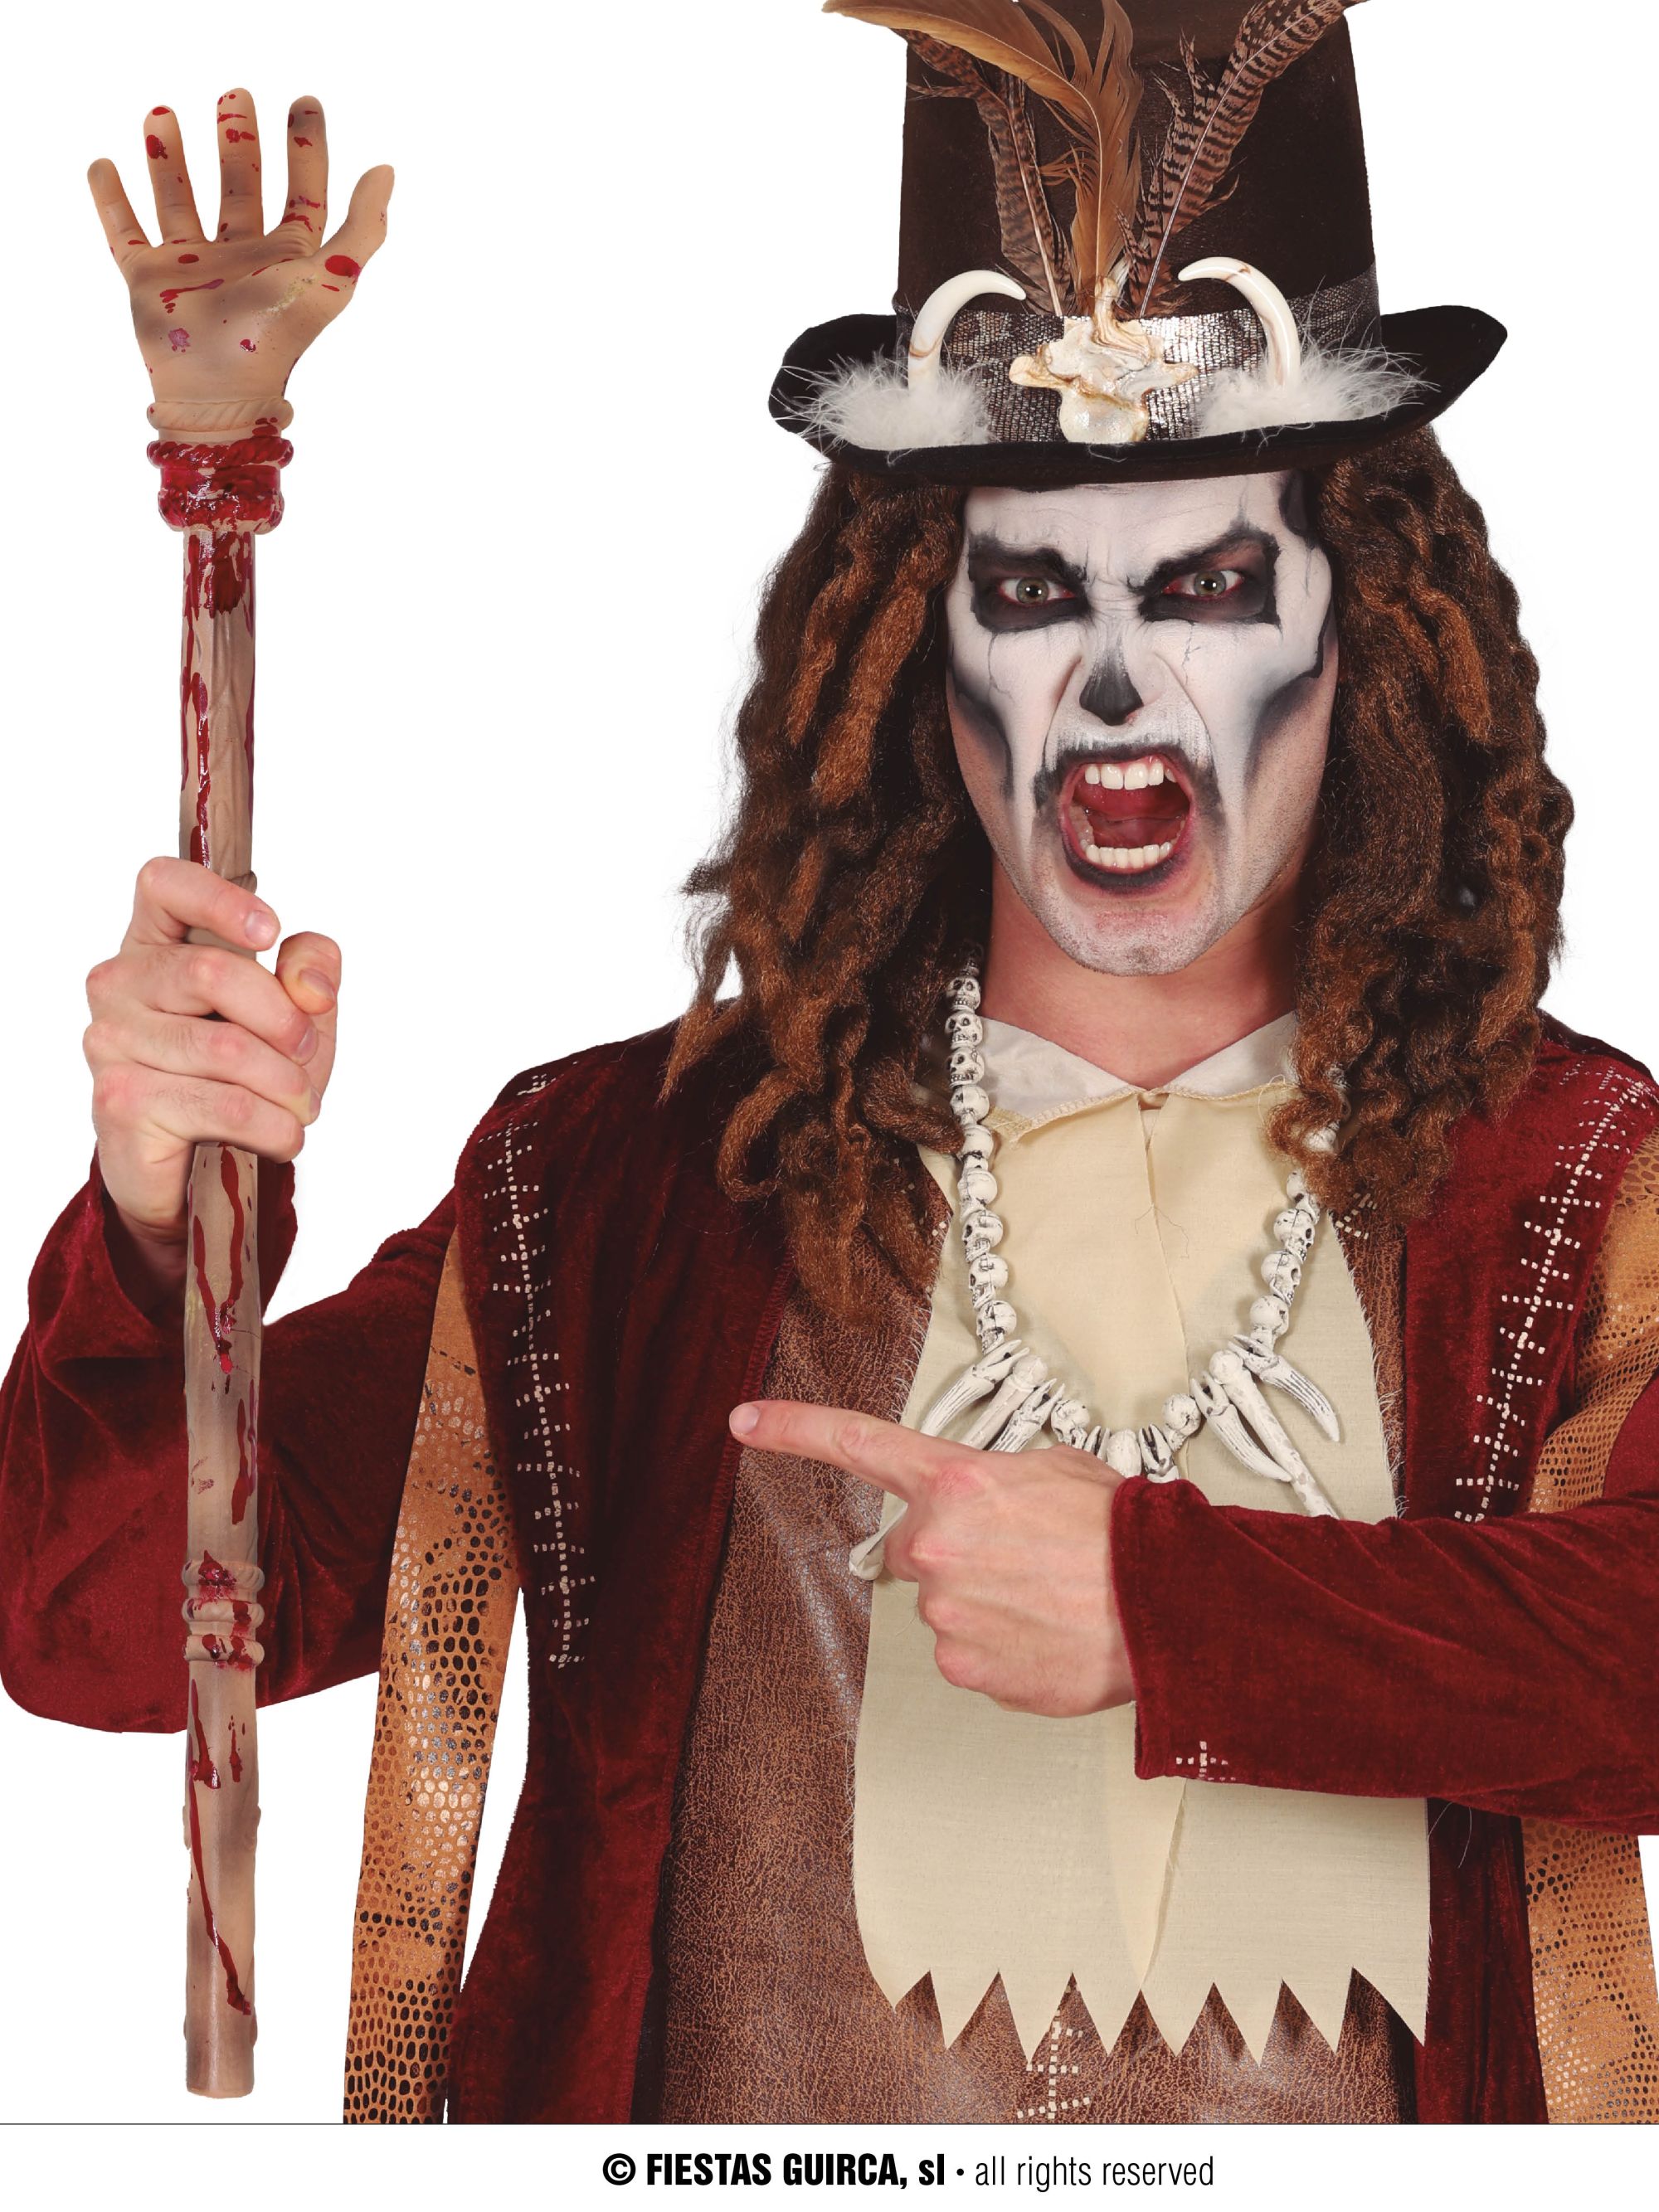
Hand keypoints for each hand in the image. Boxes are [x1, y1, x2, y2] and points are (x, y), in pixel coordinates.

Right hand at [84, 857, 340, 1250]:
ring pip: (226, 1049)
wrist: (196, 1173)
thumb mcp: (294, 1017)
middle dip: (285, 1021)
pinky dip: (274, 1126)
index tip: (269, 931)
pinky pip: (223, 1105)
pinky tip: (283, 1136)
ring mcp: (111, 1041)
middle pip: (212, 972)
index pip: (162, 884)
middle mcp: (119, 983)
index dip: (218, 898)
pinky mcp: (120, 1101)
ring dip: (287, 1086)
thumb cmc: (241, 1079)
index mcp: (156, 943)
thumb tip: (310, 984)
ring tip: (300, 1106)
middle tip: (308, 1055)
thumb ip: (311, 974)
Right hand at [87, 91, 391, 426]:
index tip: (305, 102)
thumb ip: (363, 227)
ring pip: (180, 200)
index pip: (302, 193)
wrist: (219, 386)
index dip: (307, 148)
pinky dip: (111, 200)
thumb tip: (386, 169)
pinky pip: (124, 232)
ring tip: (162, 112)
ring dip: (170, 158)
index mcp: (287, 257)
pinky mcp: (148, 280)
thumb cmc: (277, 335)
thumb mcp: (331, 277)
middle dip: (238, 140)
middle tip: (235, 95)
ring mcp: (192, 267)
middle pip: (241, 186)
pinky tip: (104, 165)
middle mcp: (241, 257)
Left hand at [729, 1398, 1134, 1717]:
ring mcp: (947, 1613)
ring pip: (947, 1605)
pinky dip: (1003, 1649)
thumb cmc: (1124, 1534)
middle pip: (913, 1549)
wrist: (1171, 1605)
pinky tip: (1049, 1634)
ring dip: (987, 1602)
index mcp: (956, 1482)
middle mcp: (937, 1545)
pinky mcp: (966, 1670)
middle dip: (955, 1552)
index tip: (744, 1421)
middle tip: (1024, 1557)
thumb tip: (976, 1508)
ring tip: (1052, 1597)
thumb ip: (993, 1482)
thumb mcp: (1056, 1469)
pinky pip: (969, 1655)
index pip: (857, 1444)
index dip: (792, 1429)